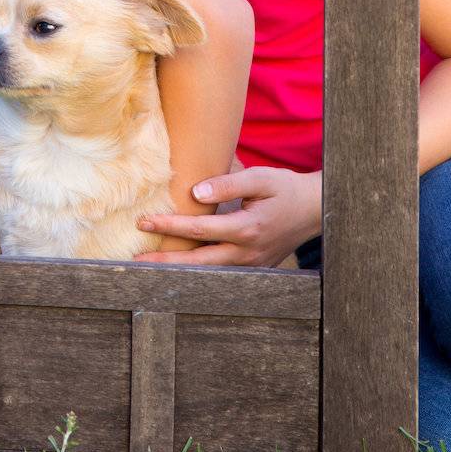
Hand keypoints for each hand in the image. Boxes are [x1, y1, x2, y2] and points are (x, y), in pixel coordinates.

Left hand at [134, 167, 322, 266]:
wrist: (315, 210)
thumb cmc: (285, 189)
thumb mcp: (261, 178)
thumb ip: (228, 184)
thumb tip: (195, 192)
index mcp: (247, 228)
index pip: (199, 229)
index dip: (170, 224)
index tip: (143, 222)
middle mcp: (247, 253)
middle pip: (199, 262)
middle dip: (166, 261)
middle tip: (135, 262)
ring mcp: (251, 265)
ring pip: (209, 273)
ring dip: (180, 271)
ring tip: (151, 268)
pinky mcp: (254, 269)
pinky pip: (222, 273)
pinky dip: (200, 272)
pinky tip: (181, 267)